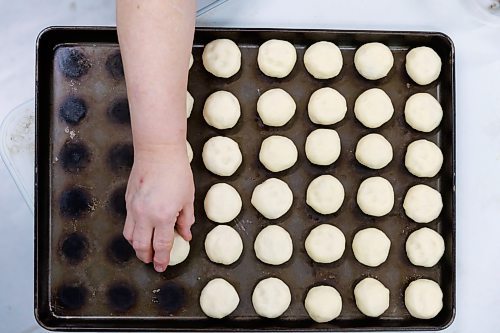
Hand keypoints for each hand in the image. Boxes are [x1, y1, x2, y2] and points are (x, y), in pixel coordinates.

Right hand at [123, 144, 194, 271]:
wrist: (158, 152)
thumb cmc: (177, 172)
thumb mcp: (187, 198)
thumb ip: (185, 220)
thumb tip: (185, 236)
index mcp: (163, 216)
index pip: (161, 245)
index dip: (162, 259)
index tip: (162, 267)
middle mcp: (145, 215)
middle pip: (141, 246)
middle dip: (146, 257)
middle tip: (152, 261)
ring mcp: (134, 208)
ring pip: (130, 236)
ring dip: (137, 246)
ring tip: (145, 249)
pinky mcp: (128, 200)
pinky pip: (127, 223)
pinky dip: (133, 232)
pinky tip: (141, 231)